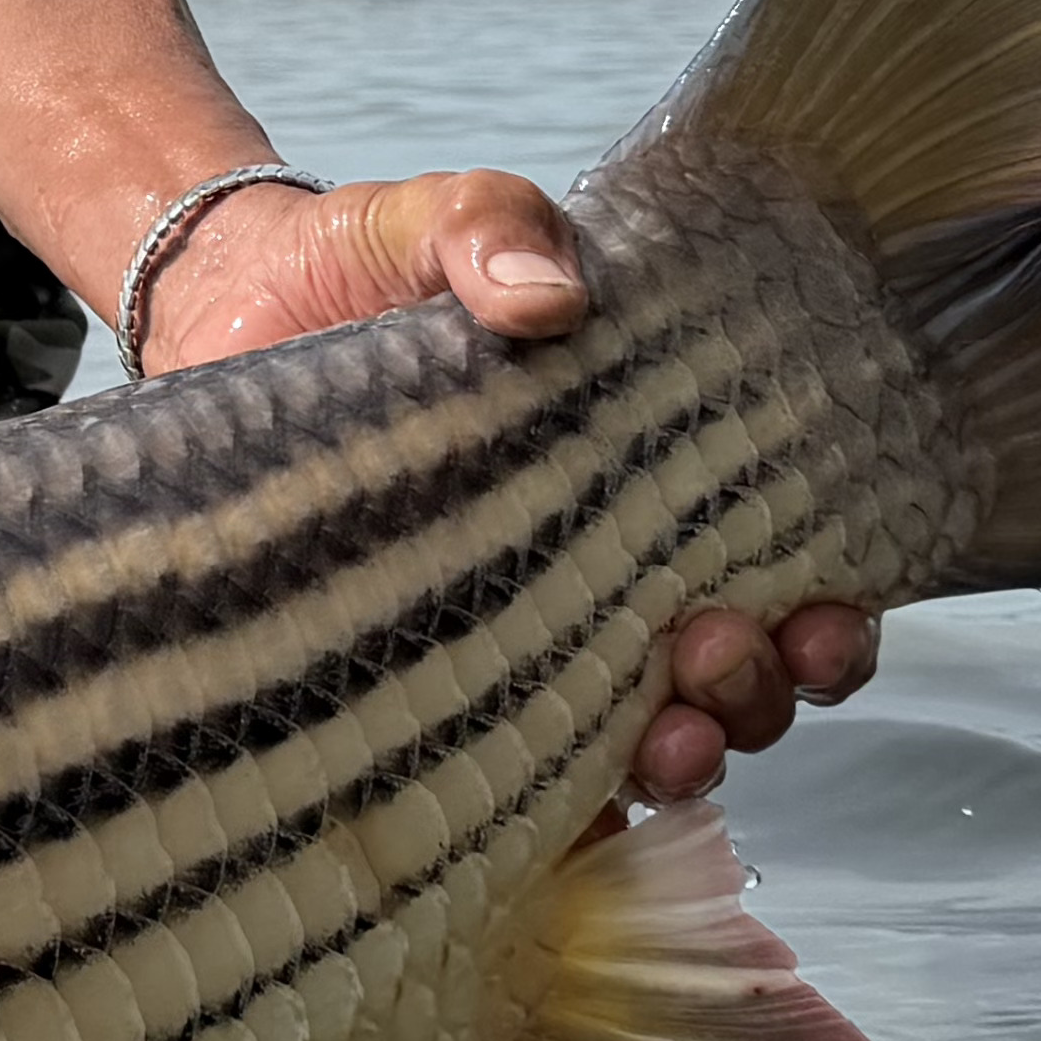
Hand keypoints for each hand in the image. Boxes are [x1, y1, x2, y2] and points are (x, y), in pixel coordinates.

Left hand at [125, 170, 881, 806]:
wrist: (213, 306)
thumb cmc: (348, 268)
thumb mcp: (432, 221)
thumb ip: (494, 229)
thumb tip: (551, 299)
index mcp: (640, 484)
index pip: (781, 578)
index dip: (827, 623)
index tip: (819, 615)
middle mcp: (594, 579)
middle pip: (728, 684)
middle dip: (754, 694)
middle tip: (716, 650)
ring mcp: (503, 643)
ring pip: (635, 749)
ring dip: (678, 758)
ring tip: (662, 737)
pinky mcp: (409, 685)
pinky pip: (497, 792)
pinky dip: (550, 819)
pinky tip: (557, 817)